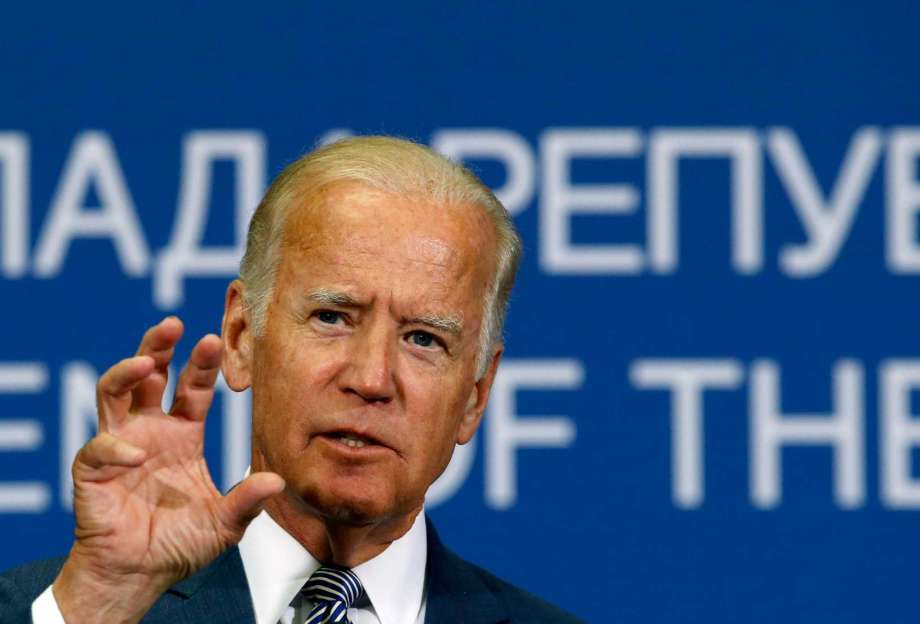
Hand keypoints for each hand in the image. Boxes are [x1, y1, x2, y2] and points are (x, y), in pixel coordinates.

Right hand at [52, 317, 284, 623]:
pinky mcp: (93, 471)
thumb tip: (278, 481)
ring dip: (126, 371)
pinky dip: (115, 447)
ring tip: (145, 360)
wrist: (141, 574)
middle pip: (149, 375)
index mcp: (183, 434)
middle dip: (157, 345)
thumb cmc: (181, 544)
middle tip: (172, 324)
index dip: (201, 365)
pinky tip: (136, 455)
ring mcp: (120, 446)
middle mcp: (150, 431)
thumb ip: (247, 501)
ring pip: (113, 392)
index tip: (214, 340)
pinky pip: (99, 448)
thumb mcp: (225, 524)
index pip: (192, 388)